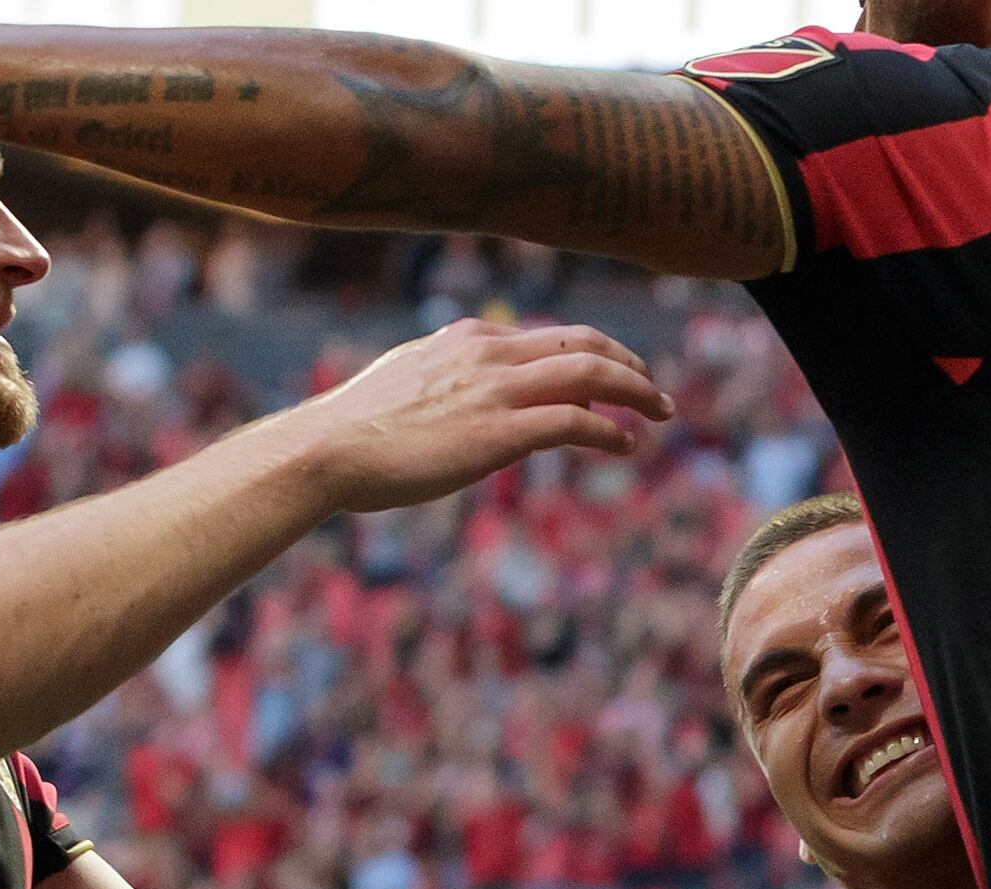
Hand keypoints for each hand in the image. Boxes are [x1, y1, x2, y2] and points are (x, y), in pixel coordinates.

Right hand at [274, 320, 675, 512]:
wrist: (328, 449)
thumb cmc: (357, 430)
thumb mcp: (409, 385)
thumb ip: (448, 382)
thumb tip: (467, 402)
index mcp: (469, 339)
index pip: (551, 336)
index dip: (594, 354)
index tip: (618, 376)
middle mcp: (489, 353)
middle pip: (584, 344)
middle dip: (629, 364)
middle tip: (657, 391)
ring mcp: (496, 391)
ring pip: (591, 375)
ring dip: (636, 392)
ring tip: (662, 413)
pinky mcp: (499, 433)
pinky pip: (574, 422)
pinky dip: (610, 431)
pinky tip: (626, 445)